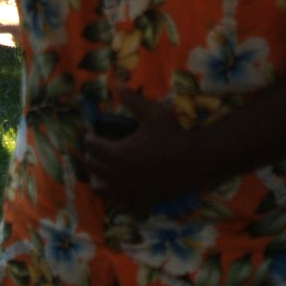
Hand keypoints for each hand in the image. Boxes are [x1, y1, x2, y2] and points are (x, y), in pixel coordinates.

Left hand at [83, 91, 191, 211]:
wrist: (195, 162)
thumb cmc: (173, 135)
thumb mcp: (152, 113)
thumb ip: (132, 99)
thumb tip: (116, 83)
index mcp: (117, 154)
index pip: (90, 146)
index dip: (90, 136)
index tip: (94, 132)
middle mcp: (118, 176)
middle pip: (92, 165)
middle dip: (93, 154)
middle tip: (100, 146)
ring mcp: (127, 192)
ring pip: (99, 188)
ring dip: (98, 176)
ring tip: (106, 167)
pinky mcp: (138, 202)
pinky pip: (116, 202)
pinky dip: (113, 194)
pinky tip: (120, 184)